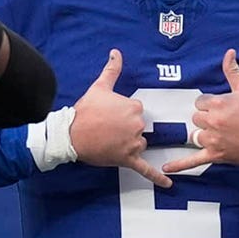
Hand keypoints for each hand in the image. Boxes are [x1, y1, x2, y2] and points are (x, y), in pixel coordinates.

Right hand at [71, 49, 171, 187]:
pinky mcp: (127, 159)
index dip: (122, 113)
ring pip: (138, 144)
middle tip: (106, 127)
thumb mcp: (99, 87)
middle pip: (139, 128)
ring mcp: (133, 144)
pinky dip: (157, 178)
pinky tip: (168, 185)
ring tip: (108, 140)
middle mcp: (137, 126)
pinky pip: (145, 169)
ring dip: (127, 144)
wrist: (70, 134)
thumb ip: (112, 70)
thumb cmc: (85, 111)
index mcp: (134, 108)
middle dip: (125, 128)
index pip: (136, 111)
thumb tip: (116, 52)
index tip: (109, 114)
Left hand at [162, 50, 238, 173]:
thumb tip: (229, 53)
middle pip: (196, 118)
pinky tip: (166, 168)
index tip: (224, 109)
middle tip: (226, 122)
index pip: (200, 102)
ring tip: (222, 134)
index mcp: (218, 103)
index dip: (211, 106)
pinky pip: (193, 160)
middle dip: (208, 119)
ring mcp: (213, 139)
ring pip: (195, 134)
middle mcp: (213, 121)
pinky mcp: (216, 155)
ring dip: (204, 134)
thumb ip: (233, 71)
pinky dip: (179, 165)